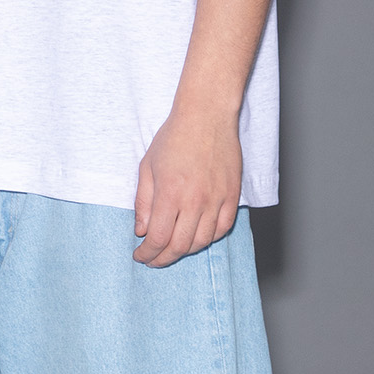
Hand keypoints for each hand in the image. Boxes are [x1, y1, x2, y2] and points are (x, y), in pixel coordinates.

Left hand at [132, 105, 241, 266]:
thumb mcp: (148, 166)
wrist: (206, 115)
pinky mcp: (232, 196)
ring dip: (185, 250)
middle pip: (180, 246)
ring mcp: (217, 199)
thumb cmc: (174, 137)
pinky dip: (209, 239)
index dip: (147, 253)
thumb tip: (142, 231)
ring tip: (173, 248)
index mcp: (170, 193)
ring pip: (202, 242)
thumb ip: (143, 202)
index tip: (140, 255)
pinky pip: (223, 229)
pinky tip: (197, 236)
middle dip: (163, 258)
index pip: (158, 238)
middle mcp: (195, 200)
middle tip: (153, 259)